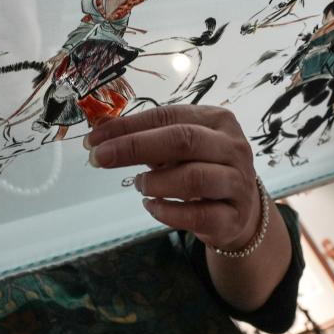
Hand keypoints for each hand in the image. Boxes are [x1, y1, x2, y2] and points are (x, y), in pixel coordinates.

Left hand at [85, 105, 260, 250]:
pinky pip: (197, 215)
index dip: (128, 127)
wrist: (240, 209)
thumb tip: (100, 129)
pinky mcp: (234, 217)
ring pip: (193, 178)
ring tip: (138, 184)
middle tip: (100, 158)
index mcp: (217, 120)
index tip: (94, 139)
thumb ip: (145, 136)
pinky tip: (151, 206)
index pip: (167, 116)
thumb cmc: (202, 168)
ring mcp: (237, 183)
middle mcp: (233, 147)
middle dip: (134, 148)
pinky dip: (166, 212)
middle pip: (183, 141)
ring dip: (154, 182)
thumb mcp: (177, 147)